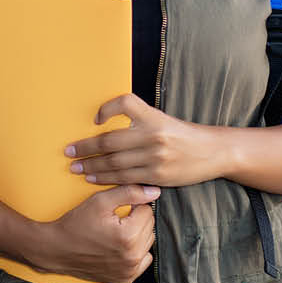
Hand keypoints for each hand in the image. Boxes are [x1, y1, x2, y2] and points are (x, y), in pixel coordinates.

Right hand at [27, 185, 158, 282]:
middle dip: (136, 220)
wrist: (56, 249)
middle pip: (150, 227)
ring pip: (148, 243)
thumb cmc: (76, 223)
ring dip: (137, 236)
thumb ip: (130, 192)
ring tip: (116, 233)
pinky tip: (118, 247)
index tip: (116, 210)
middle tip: (114, 221)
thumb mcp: (100, 201)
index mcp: (128, 236)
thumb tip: (155, 191)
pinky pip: (142, 261)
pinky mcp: (125, 280)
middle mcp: (132, 257)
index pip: (147, 211)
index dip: (132, 206)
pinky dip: (134, 253)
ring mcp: (129, 271)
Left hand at [66, 94, 224, 188]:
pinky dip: (107, 179)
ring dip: (92, 166)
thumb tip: (107, 124)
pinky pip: (126, 178)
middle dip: (86, 147)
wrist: (213, 152)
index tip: (94, 120)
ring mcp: (155, 158)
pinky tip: (94, 179)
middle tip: (68, 151)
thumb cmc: (184, 134)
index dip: (106, 110)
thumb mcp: (163, 119)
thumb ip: (140, 121)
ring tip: (76, 167)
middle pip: (110, 141)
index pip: (124, 103)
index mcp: (153, 116)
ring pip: (115, 163)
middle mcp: (153, 135)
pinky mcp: (157, 176)